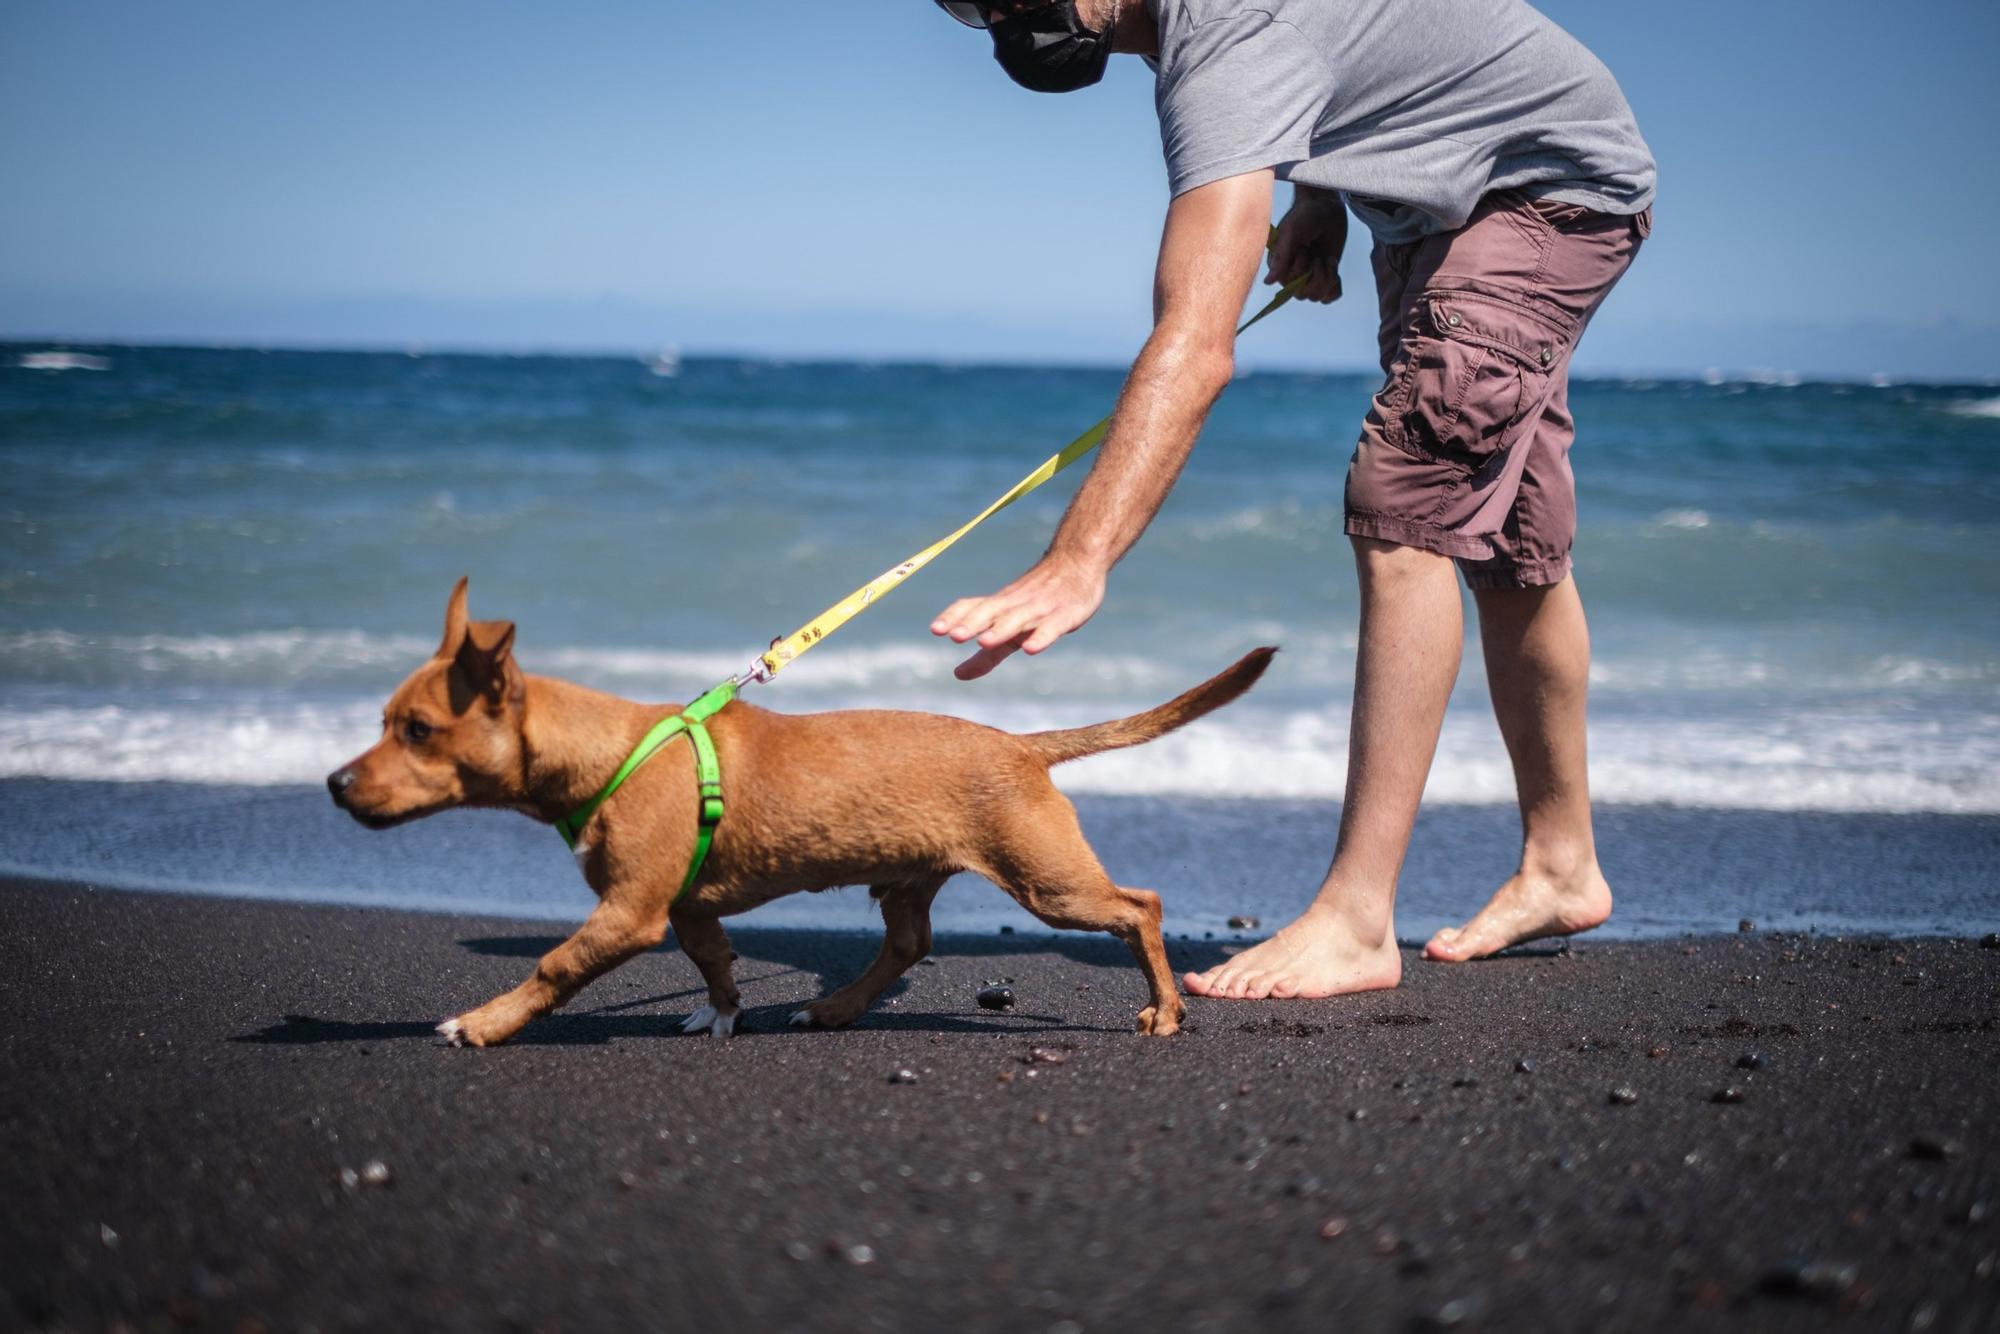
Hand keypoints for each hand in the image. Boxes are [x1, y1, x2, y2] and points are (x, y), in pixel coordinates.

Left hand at [929, 554, 1105, 679]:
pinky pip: (1052, 626)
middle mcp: (1016, 604)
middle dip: (972, 623)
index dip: (955, 616)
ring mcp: (1041, 608)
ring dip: (1000, 629)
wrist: (1078, 563)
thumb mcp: (1012, 629)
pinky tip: (1030, 650)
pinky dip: (1041, 637)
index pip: (973, 606)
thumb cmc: (1040, 601)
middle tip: (954, 636)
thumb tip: (957, 675)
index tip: (936, 630)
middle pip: (991, 611)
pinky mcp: (1066, 615)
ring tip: (983, 643)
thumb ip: (987, 654)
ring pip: (1018, 618)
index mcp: (1001, 605)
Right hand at [1265, 190, 1345, 303]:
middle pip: (1303, 295)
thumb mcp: (1291, 233)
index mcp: (1280, 265)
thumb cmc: (1305, 215)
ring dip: (1327, 279)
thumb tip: (1268, 282)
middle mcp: (1293, 273)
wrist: (1327, 206)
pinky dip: (1335, 286)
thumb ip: (1281, 257)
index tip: (1304, 250)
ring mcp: (1310, 275)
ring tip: (1328, 259)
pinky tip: (1333, 269)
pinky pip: (1330, 295)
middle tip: (1318, 256)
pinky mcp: (1326, 274)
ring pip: (1317, 296)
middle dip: (1315, 277)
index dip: (1299, 272)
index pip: (1288, 286)